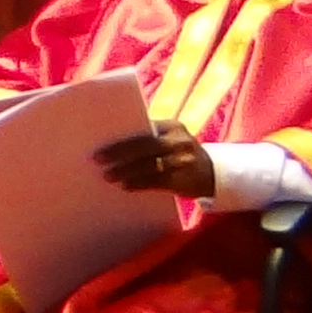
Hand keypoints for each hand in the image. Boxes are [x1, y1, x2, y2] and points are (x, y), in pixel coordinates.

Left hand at [91, 131, 212, 199]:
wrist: (212, 174)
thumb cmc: (178, 155)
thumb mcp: (169, 140)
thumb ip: (147, 138)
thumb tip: (109, 145)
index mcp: (173, 126)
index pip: (144, 129)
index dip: (121, 137)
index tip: (99, 143)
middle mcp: (180, 141)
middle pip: (146, 145)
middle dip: (120, 153)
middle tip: (98, 160)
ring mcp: (184, 160)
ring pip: (151, 164)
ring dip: (127, 170)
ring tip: (107, 176)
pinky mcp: (185, 179)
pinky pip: (158, 181)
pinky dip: (140, 183)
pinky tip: (125, 186)